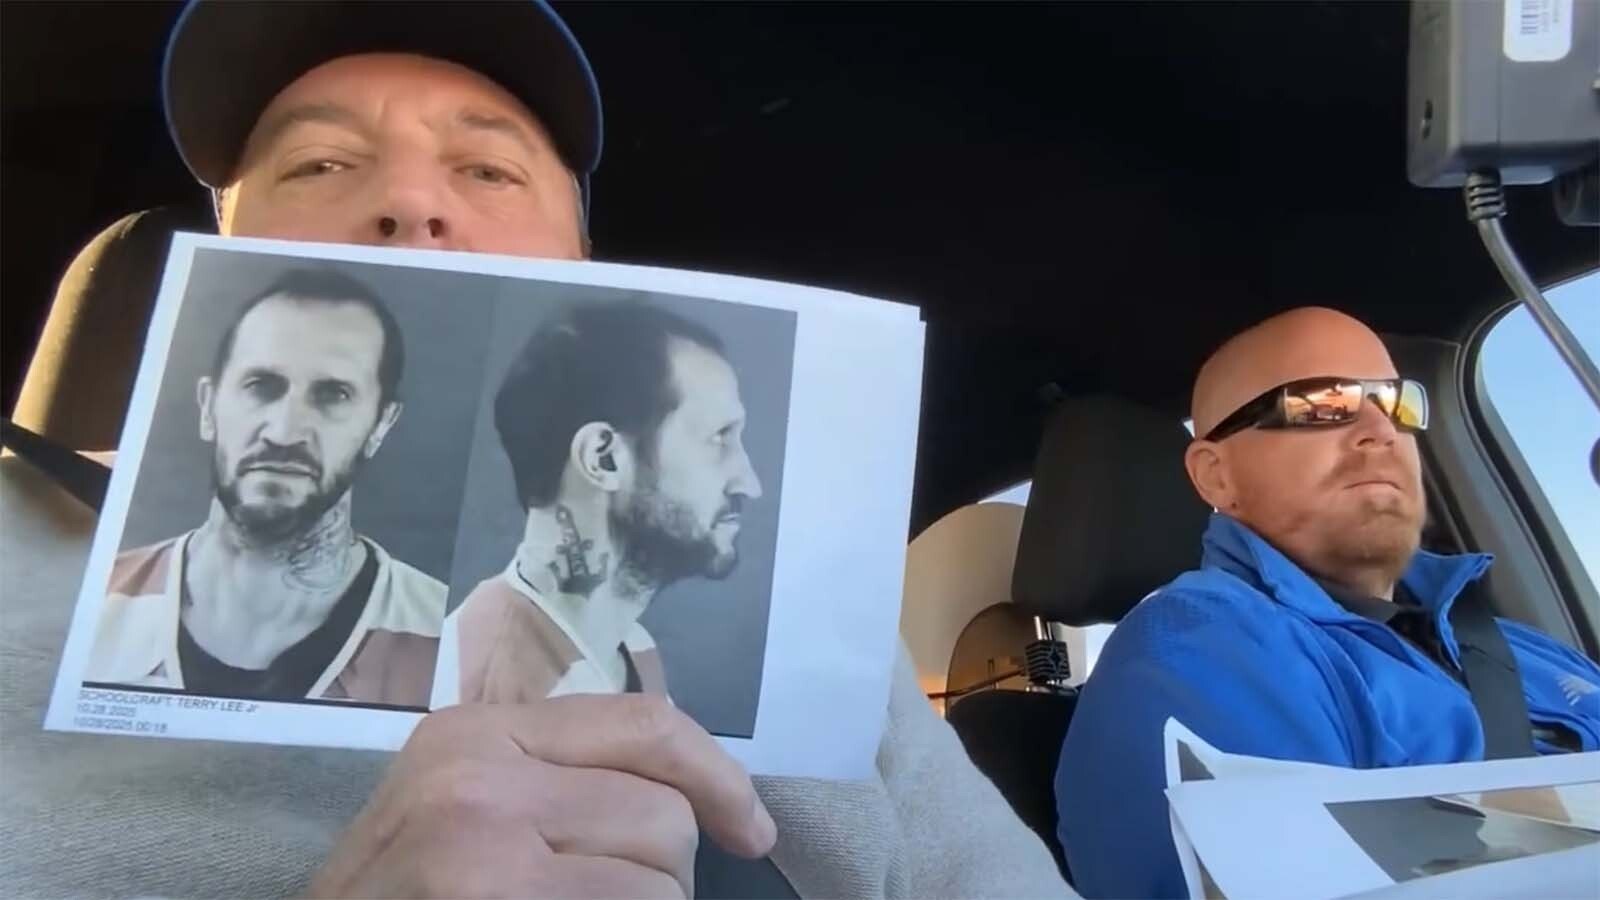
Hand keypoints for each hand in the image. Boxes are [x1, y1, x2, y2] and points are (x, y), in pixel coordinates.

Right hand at [305, 694, 775, 898]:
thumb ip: (556, 784)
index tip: (751, 829)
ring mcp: (481, 847)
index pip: (643, 723)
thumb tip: (694, 797)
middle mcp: (477, 773)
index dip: (721, 777)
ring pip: (662, 882)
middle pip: (665, 814)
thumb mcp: (461, 815)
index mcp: (474, 734)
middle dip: (660, 877)